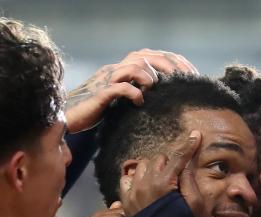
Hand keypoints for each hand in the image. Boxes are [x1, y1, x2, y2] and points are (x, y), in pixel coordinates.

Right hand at [65, 49, 197, 131]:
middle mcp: (117, 69)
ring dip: (150, 76)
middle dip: (168, 66)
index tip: (190, 75)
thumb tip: (163, 97)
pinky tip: (140, 102)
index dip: (173, 62)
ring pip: (134, 65)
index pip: (152, 56)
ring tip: (157, 89)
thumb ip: (139, 93)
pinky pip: (120, 87)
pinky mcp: (101, 93)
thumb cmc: (98, 111)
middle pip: (146, 56)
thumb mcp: (123, 100)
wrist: (70, 116)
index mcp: (124, 68)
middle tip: (182, 80)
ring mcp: (108, 79)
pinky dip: (133, 92)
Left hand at [119, 132, 200, 216]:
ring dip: (152, 169)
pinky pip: (126, 179)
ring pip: (142, 166)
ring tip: (160, 181)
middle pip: (158, 159)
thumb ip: (189, 179)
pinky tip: (144, 186)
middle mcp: (146, 184)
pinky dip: (135, 179)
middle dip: (169, 163)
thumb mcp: (194, 204)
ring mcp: (133, 192)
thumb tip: (186, 162)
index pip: (178, 158)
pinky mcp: (126, 200)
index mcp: (165, 184)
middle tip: (175, 176)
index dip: (188, 146)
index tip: (196, 134)